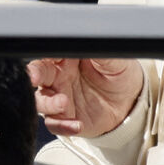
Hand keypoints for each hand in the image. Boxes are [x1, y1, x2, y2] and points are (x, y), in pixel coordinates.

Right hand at [28, 58, 143, 137]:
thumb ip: (97, 50)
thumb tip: (86, 39)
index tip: (46, 57)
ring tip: (63, 104)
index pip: (50, 52)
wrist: (130, 101)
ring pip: (41, 100)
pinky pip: (54, 123)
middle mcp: (60, 76)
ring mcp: (59, 97)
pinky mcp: (64, 118)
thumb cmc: (119, 74)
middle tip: (35, 77)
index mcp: (68, 57)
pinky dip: (62, 125)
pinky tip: (76, 125)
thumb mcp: (114, 59)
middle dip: (33, 75)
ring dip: (48, 103)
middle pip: (37, 73)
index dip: (44, 53)